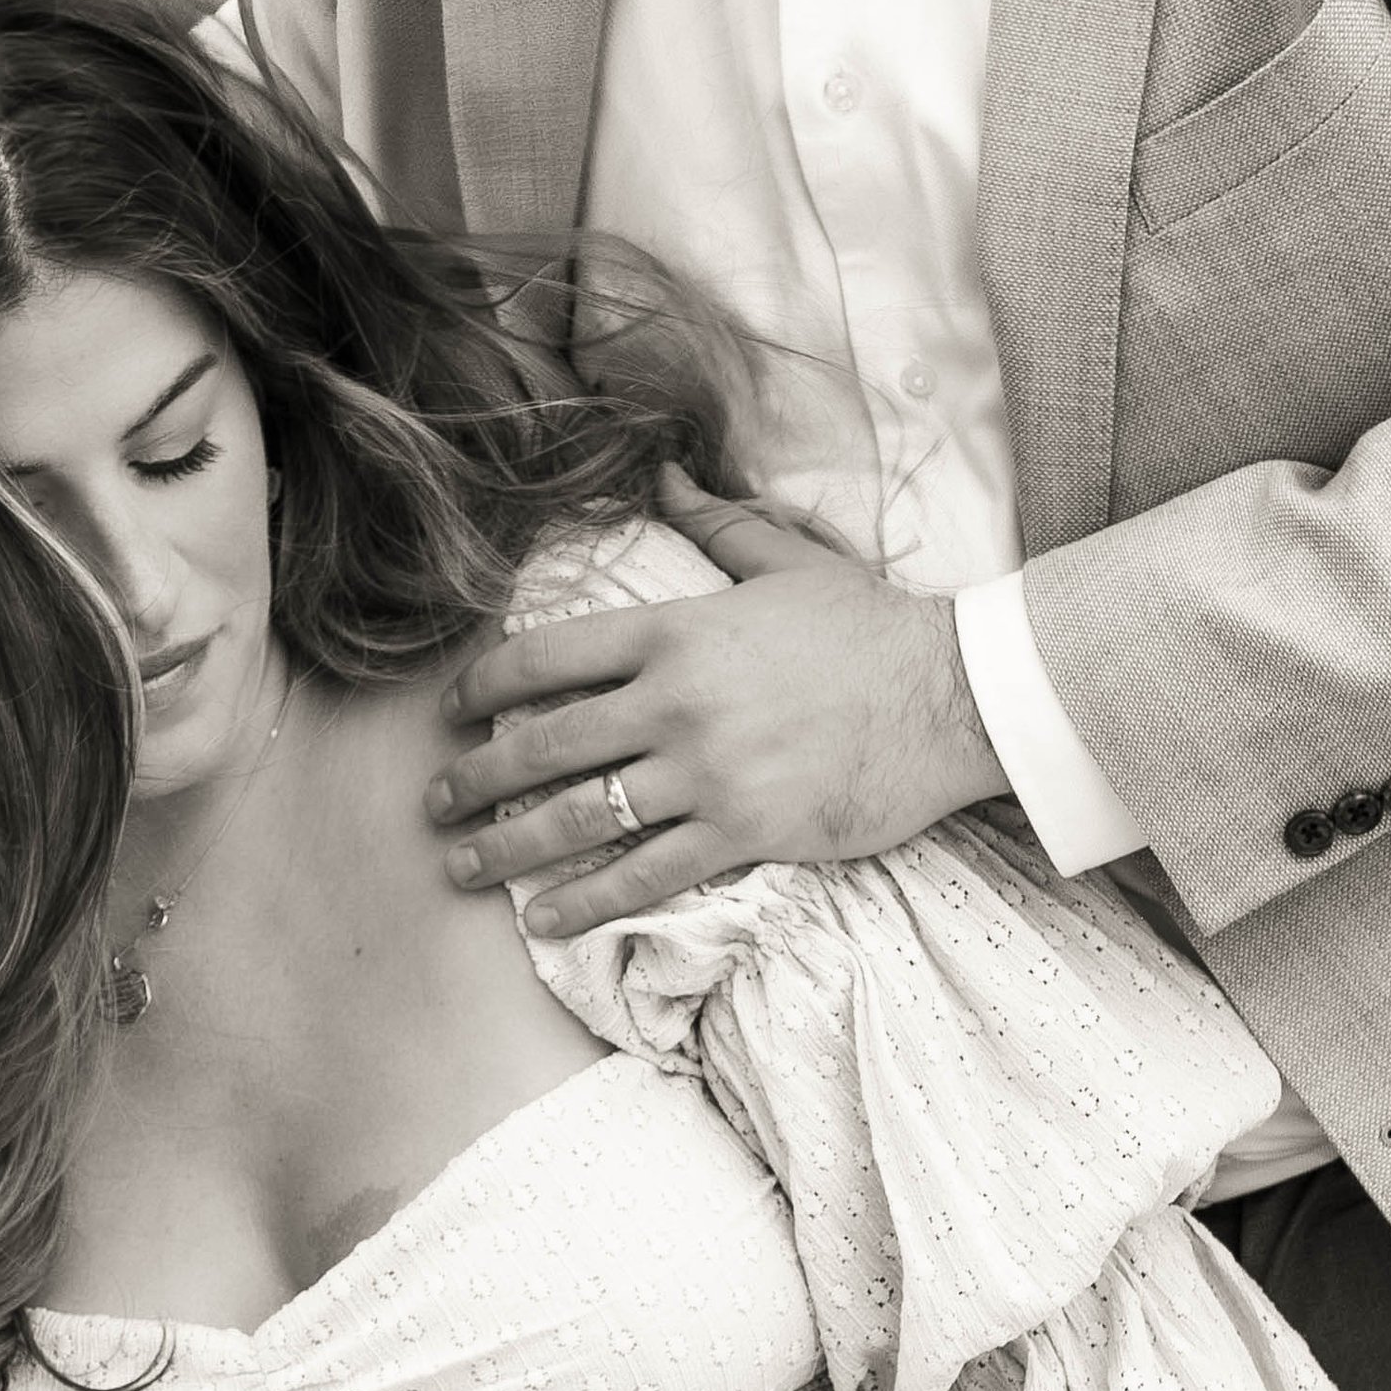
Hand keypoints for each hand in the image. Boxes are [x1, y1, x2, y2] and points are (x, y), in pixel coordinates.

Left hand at [427, 481, 1002, 938]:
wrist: (954, 694)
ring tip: (462, 865)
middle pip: (546, 744)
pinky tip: (542, 918)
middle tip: (436, 801)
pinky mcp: (744, 832)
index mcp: (676, 632)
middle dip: (476, 777)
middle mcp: (676, 702)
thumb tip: (670, 472)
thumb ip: (717, 523)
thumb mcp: (789, 559)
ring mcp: (707, 772)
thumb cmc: (873, 626)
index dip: (486, 685)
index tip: (454, 710)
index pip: (550, 657)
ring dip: (508, 845)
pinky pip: (645, 875)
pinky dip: (585, 901)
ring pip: (580, 816)